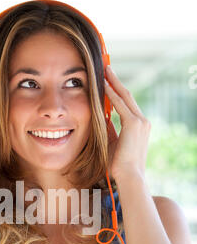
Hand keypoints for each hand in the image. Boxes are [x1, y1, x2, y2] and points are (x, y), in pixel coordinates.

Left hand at [104, 66, 150, 180]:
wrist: (128, 175)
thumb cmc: (119, 165)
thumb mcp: (112, 143)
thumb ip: (109, 129)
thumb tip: (101, 118)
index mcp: (139, 126)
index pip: (127, 104)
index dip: (117, 91)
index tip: (109, 81)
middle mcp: (143, 121)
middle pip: (127, 96)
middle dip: (116, 81)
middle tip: (106, 68)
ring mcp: (140, 121)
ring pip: (125, 96)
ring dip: (114, 83)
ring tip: (105, 70)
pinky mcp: (134, 123)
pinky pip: (120, 104)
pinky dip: (111, 94)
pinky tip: (103, 85)